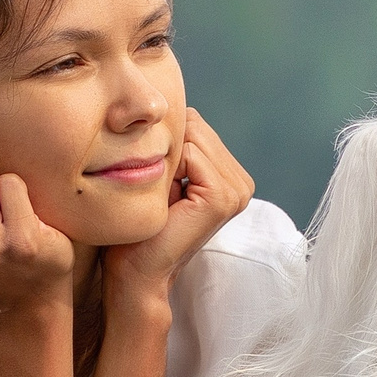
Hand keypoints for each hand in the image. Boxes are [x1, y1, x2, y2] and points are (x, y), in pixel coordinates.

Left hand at [103, 110, 254, 305]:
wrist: (135, 272)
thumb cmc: (140, 227)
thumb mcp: (160, 176)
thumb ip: (174, 144)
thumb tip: (163, 103)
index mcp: (230, 175)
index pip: (195, 124)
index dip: (165, 143)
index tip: (153, 179)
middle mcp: (241, 182)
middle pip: (195, 125)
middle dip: (166, 148)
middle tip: (153, 188)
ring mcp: (237, 191)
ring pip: (192, 136)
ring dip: (164, 159)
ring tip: (158, 194)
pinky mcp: (223, 198)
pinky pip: (191, 153)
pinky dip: (168, 168)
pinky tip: (164, 199)